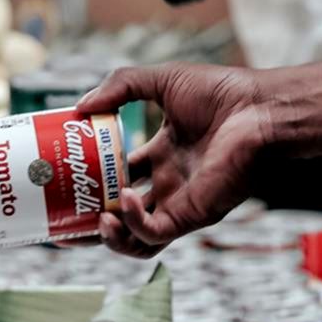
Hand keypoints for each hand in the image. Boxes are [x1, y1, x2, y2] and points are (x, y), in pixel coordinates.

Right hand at [77, 63, 279, 256]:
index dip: (90, 181)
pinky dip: (134, 224)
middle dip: (91, 222)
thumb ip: (120, 87)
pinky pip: (155, 233)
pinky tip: (125, 201)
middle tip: (64, 217)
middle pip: (122, 216)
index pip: (118, 177)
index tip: (62, 178)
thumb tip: (79, 108)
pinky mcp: (193, 214)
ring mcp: (180, 202)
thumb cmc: (223, 93)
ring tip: (95, 220)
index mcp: (162, 156)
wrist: (259, 108)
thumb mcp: (161, 81)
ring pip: (137, 240)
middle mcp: (169, 184)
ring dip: (111, 237)